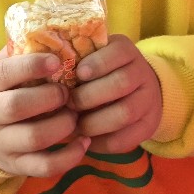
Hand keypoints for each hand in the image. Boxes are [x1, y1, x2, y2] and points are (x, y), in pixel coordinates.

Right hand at [0, 46, 90, 178]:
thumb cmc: (7, 93)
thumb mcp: (7, 71)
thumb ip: (24, 51)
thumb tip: (58, 27)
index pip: (5, 73)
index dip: (31, 66)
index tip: (57, 61)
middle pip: (17, 106)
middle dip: (49, 98)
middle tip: (67, 93)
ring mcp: (3, 143)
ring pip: (34, 138)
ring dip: (62, 126)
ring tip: (75, 117)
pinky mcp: (18, 165)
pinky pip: (44, 166)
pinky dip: (69, 157)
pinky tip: (85, 142)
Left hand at [69, 34, 162, 154]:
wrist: (138, 91)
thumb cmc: (101, 73)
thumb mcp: (93, 57)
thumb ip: (75, 58)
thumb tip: (45, 68)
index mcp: (126, 51)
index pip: (118, 52)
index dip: (98, 63)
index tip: (78, 73)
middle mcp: (142, 73)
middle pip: (121, 83)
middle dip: (90, 96)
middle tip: (70, 103)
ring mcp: (148, 100)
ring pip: (124, 113)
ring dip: (95, 122)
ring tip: (76, 124)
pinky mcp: (148, 126)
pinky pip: (126, 138)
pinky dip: (102, 142)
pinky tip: (87, 139)